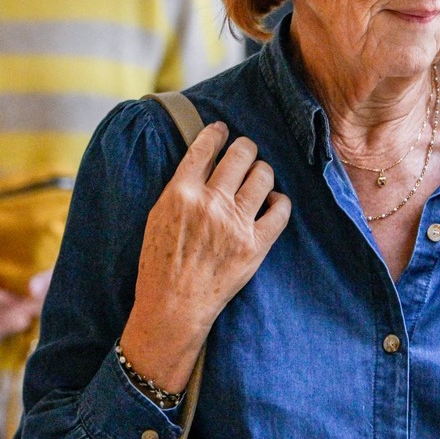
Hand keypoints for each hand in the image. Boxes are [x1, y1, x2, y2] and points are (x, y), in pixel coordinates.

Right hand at [120, 122, 290, 389]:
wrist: (173, 307)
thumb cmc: (160, 264)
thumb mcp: (158, 217)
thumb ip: (181, 187)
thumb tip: (204, 158)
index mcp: (181, 193)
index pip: (206, 146)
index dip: (218, 133)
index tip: (223, 130)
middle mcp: (210, 203)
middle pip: (241, 154)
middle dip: (246, 148)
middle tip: (245, 153)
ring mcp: (235, 223)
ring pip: (263, 175)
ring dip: (262, 172)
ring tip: (258, 178)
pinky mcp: (255, 245)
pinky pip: (281, 209)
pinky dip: (280, 201)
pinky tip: (272, 202)